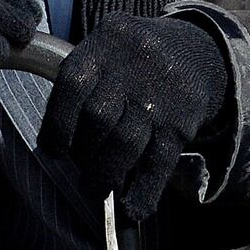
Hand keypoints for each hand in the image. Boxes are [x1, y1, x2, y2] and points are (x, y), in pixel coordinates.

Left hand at [38, 13, 227, 219]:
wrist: (194, 52)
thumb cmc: (132, 57)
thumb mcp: (106, 46)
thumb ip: (82, 79)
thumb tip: (57, 138)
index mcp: (107, 42)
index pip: (72, 84)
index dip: (57, 123)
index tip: (54, 148)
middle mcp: (133, 66)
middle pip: (97, 117)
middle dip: (83, 152)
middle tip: (81, 165)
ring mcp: (160, 96)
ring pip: (124, 145)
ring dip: (104, 175)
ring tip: (98, 186)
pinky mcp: (182, 124)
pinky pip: (158, 165)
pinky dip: (141, 194)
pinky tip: (130, 207)